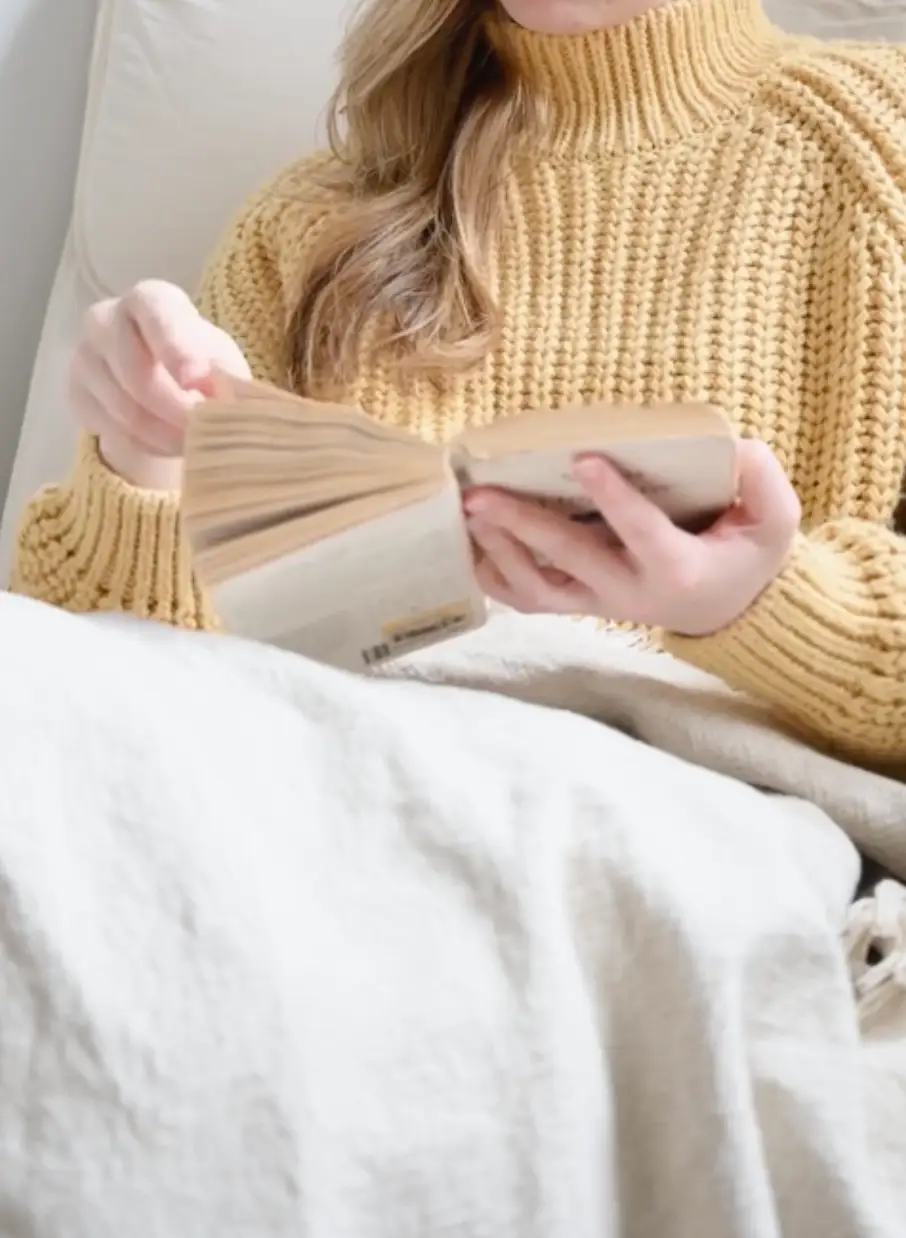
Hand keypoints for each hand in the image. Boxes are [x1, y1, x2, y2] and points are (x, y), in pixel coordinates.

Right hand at [70, 280, 250, 487]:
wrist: (162, 385)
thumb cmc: (200, 364)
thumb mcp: (221, 363)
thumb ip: (222, 375)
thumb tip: (218, 399)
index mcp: (151, 300)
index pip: (157, 314)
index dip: (177, 349)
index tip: (197, 383)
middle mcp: (106, 319)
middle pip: (137, 374)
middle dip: (177, 410)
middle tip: (208, 433)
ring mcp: (84, 357)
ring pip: (125, 410)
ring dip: (167, 436)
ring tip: (197, 444)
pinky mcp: (76, 395)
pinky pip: (114, 432)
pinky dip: (149, 447)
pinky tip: (170, 446)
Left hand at [464, 439, 800, 636]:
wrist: (727, 608)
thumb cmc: (746, 556)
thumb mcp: (776, 522)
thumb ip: (763, 484)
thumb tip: (736, 448)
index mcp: (677, 569)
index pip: (642, 533)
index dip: (614, 498)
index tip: (583, 460)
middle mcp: (630, 592)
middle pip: (571, 561)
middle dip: (524, 527)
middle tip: (480, 496)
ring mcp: (598, 602)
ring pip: (539, 589)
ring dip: (498, 552)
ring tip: (466, 514)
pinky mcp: (578, 603)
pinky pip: (528, 599)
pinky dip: (493, 577)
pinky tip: (464, 545)